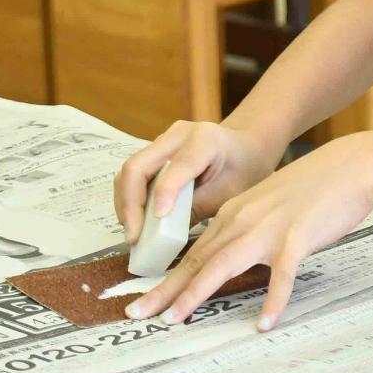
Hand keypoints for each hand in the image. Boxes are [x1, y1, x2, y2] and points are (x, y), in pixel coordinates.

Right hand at [114, 120, 281, 240]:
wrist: (247, 147)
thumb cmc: (244, 169)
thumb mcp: (230, 192)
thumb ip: (197, 207)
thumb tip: (160, 234)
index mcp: (205, 140)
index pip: (178, 165)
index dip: (164, 192)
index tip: (158, 218)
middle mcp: (177, 135)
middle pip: (137, 166)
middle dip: (130, 204)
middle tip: (134, 237)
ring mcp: (162, 141)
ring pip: (129, 172)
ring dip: (126, 204)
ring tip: (134, 234)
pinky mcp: (154, 152)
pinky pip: (134, 176)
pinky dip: (130, 199)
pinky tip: (137, 222)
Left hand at [124, 136, 372, 330]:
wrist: (351, 166)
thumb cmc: (316, 188)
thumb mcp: (271, 205)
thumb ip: (250, 228)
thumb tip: (235, 258)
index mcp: (236, 213)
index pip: (194, 251)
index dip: (167, 279)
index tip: (145, 301)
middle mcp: (245, 220)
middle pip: (198, 260)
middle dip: (166, 290)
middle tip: (138, 314)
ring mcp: (270, 228)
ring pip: (224, 264)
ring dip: (197, 293)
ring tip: (176, 320)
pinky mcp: (298, 237)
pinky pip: (282, 275)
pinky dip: (273, 300)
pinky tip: (265, 322)